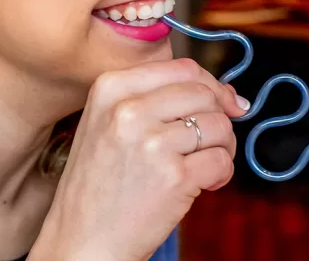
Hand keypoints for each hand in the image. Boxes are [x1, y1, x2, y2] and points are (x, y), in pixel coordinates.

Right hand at [31, 59, 247, 260]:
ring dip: (223, 147)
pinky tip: (204, 186)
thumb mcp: (109, 125)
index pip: (182, 68)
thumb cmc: (99, 186)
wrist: (81, 241)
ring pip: (219, 126)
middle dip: (220, 117)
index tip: (225, 103)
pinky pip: (222, 161)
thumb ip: (158, 100)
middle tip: (212, 143)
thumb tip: (227, 93)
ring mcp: (151, 143)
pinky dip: (222, 175)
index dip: (212, 85)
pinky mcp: (174, 177)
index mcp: (110, 88)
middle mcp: (128, 110)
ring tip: (203, 167)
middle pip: (204, 93)